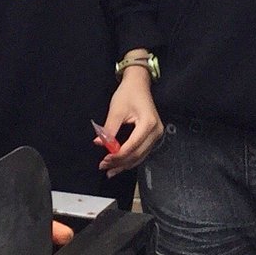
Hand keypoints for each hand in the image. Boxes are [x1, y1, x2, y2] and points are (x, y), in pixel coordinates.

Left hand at [96, 60, 162, 177]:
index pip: (132, 146)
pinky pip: (142, 152)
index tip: (104, 160)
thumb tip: (99, 143)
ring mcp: (156, 135)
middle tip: (104, 167)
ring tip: (110, 171)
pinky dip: (130, 159)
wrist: (139, 84)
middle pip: (137, 154)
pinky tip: (120, 165)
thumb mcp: (116, 110)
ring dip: (125, 164)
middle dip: (120, 163)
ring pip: (140, 156)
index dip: (118, 155)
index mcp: (148, 124)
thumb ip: (109, 129)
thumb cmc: (127, 94)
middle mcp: (156, 132)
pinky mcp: (153, 137)